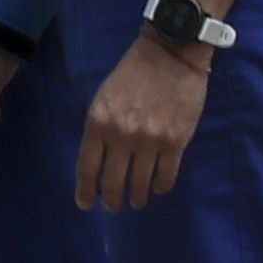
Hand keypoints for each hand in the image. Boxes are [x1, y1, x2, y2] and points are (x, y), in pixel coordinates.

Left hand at [75, 34, 210, 210]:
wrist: (171, 55)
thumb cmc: (132, 74)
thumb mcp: (103, 98)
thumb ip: (99, 128)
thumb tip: (99, 159)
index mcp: (98, 123)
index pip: (88, 167)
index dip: (86, 190)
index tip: (85, 204)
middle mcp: (122, 136)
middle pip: (113, 181)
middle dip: (112, 199)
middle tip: (114, 207)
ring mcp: (150, 141)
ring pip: (140, 182)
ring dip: (137, 196)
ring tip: (136, 201)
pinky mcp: (176, 141)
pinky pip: (167, 174)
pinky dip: (160, 185)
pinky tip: (157, 188)